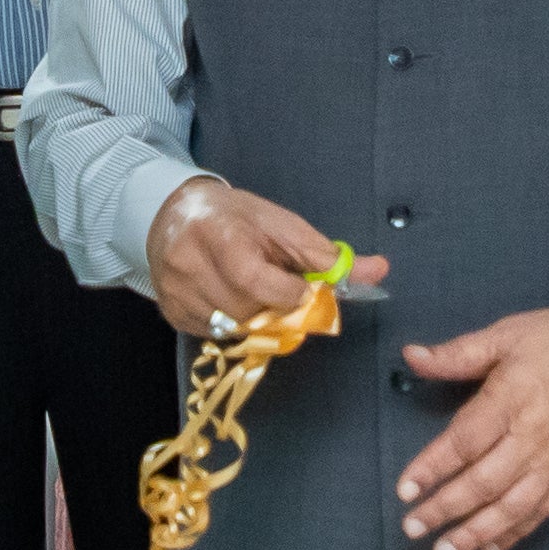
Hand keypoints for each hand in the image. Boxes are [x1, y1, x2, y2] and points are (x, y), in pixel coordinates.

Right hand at [145, 177, 382, 342]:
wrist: (173, 213)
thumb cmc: (236, 217)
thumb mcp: (282, 224)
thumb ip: (327, 254)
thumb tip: (378, 271)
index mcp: (218, 232)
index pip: (254, 279)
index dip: (286, 293)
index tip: (299, 288)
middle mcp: (188, 264)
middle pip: (247, 310)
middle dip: (275, 307)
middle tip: (279, 290)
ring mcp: (175, 292)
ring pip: (233, 329)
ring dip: (257, 319)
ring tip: (254, 292)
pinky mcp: (171, 313)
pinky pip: (216, 335)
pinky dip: (234, 325)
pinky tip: (232, 298)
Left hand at [395, 295, 548, 549]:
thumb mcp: (507, 335)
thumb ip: (457, 353)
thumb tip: (411, 356)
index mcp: (513, 397)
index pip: (464, 442)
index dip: (431, 468)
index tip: (405, 489)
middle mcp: (535, 435)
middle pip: (483, 483)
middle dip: (444, 510)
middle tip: (413, 527)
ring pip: (512, 507)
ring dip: (476, 533)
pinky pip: (542, 511)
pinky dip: (516, 532)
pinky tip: (491, 546)